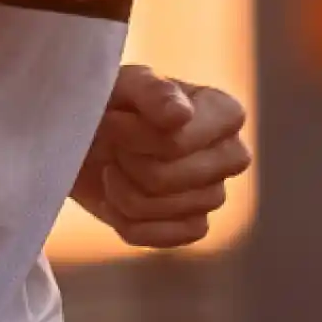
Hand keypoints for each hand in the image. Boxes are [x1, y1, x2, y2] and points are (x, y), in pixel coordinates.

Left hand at [73, 64, 251, 248]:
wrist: (89, 139)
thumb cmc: (113, 103)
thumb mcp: (124, 83)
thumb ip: (152, 90)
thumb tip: (181, 115)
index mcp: (225, 113)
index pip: (175, 143)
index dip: (133, 137)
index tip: (112, 118)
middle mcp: (231, 154)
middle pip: (166, 179)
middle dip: (126, 163)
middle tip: (115, 145)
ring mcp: (215, 193)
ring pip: (159, 208)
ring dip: (120, 190)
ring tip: (115, 167)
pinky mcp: (195, 226)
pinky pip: (161, 237)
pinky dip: (128, 221)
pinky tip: (119, 200)